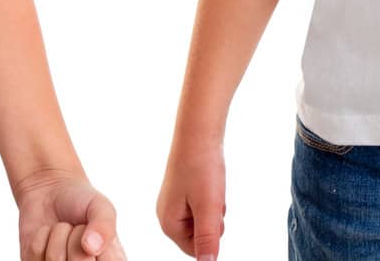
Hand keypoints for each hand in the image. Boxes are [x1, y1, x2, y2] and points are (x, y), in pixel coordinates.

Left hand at [15, 169, 125, 260]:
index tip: (91, 240)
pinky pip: (35, 255)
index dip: (91, 254)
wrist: (51, 191)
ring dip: (57, 235)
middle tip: (78, 229)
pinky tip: (48, 234)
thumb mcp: (101, 207)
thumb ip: (104, 226)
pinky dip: (40, 237)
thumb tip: (91, 248)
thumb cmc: (81, 202)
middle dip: (75, 240)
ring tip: (63, 229)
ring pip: (55, 260)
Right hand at [157, 137, 225, 259]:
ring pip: (203, 219)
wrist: (198, 131)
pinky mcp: (182, 190)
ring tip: (211, 186)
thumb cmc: (202, 167)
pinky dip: (210, 196)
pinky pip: (202, 204)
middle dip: (212, 220)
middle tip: (212, 196)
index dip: (210, 234)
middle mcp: (166, 214)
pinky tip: (209, 180)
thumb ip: (208, 240)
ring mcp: (173, 201)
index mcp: (168, 224)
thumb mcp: (209, 208)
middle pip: (199, 235)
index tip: (212, 211)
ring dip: (213, 207)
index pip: (194, 250)